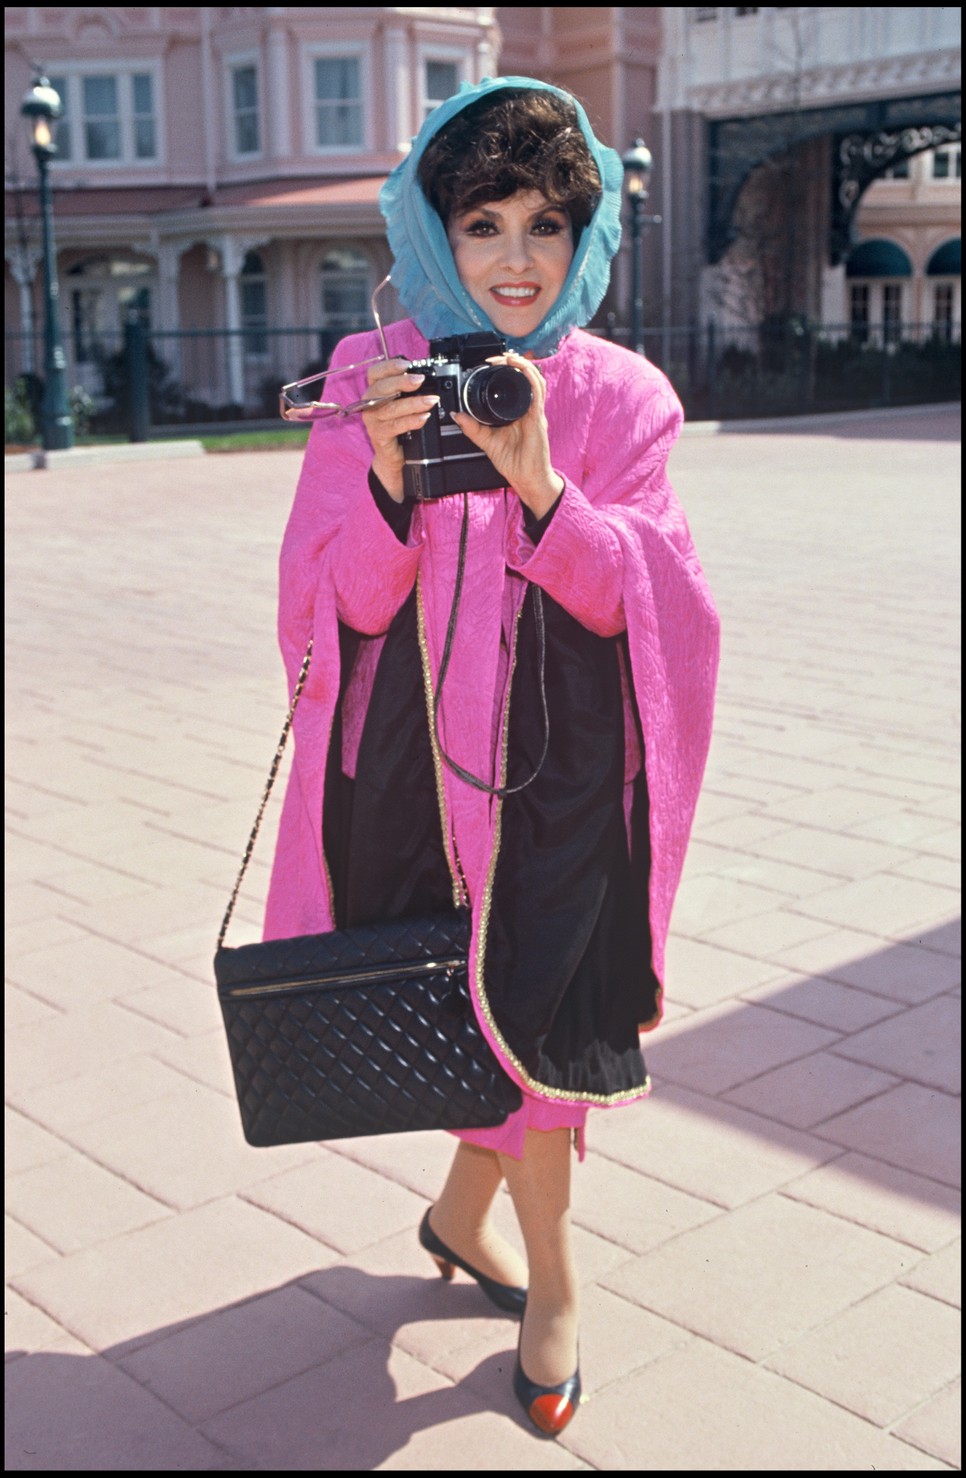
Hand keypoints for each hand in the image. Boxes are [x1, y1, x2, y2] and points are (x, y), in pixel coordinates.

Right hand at [361, 358, 439, 501]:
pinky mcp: (378, 435)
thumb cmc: (399, 427)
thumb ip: (407, 391)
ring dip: (413, 403)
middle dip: (402, 382)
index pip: (375, 373)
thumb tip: (424, 377)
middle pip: (382, 388)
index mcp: (374, 392)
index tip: (407, 364)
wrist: (393, 456)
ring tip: (431, 401)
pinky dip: (411, 421)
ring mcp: (372, 421)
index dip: (389, 366)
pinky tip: (423, 418)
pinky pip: (395, 426)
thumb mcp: (401, 405)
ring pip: (392, 408)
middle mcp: (369, 404)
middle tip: (420, 380)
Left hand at [451, 351, 563, 516]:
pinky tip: (519, 367)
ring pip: (534, 379)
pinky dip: (529, 376)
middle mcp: (529, 409)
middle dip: (512, 362)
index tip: (490, 363)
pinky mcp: (537, 419)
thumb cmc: (515, 463)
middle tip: (495, 357)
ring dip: (521, 364)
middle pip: (526, 376)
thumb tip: (457, 415)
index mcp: (519, 412)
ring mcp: (535, 413)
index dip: (507, 369)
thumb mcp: (487, 442)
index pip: (516, 384)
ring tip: (507, 357)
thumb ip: (472, 429)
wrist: (528, 479)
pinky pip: (536, 392)